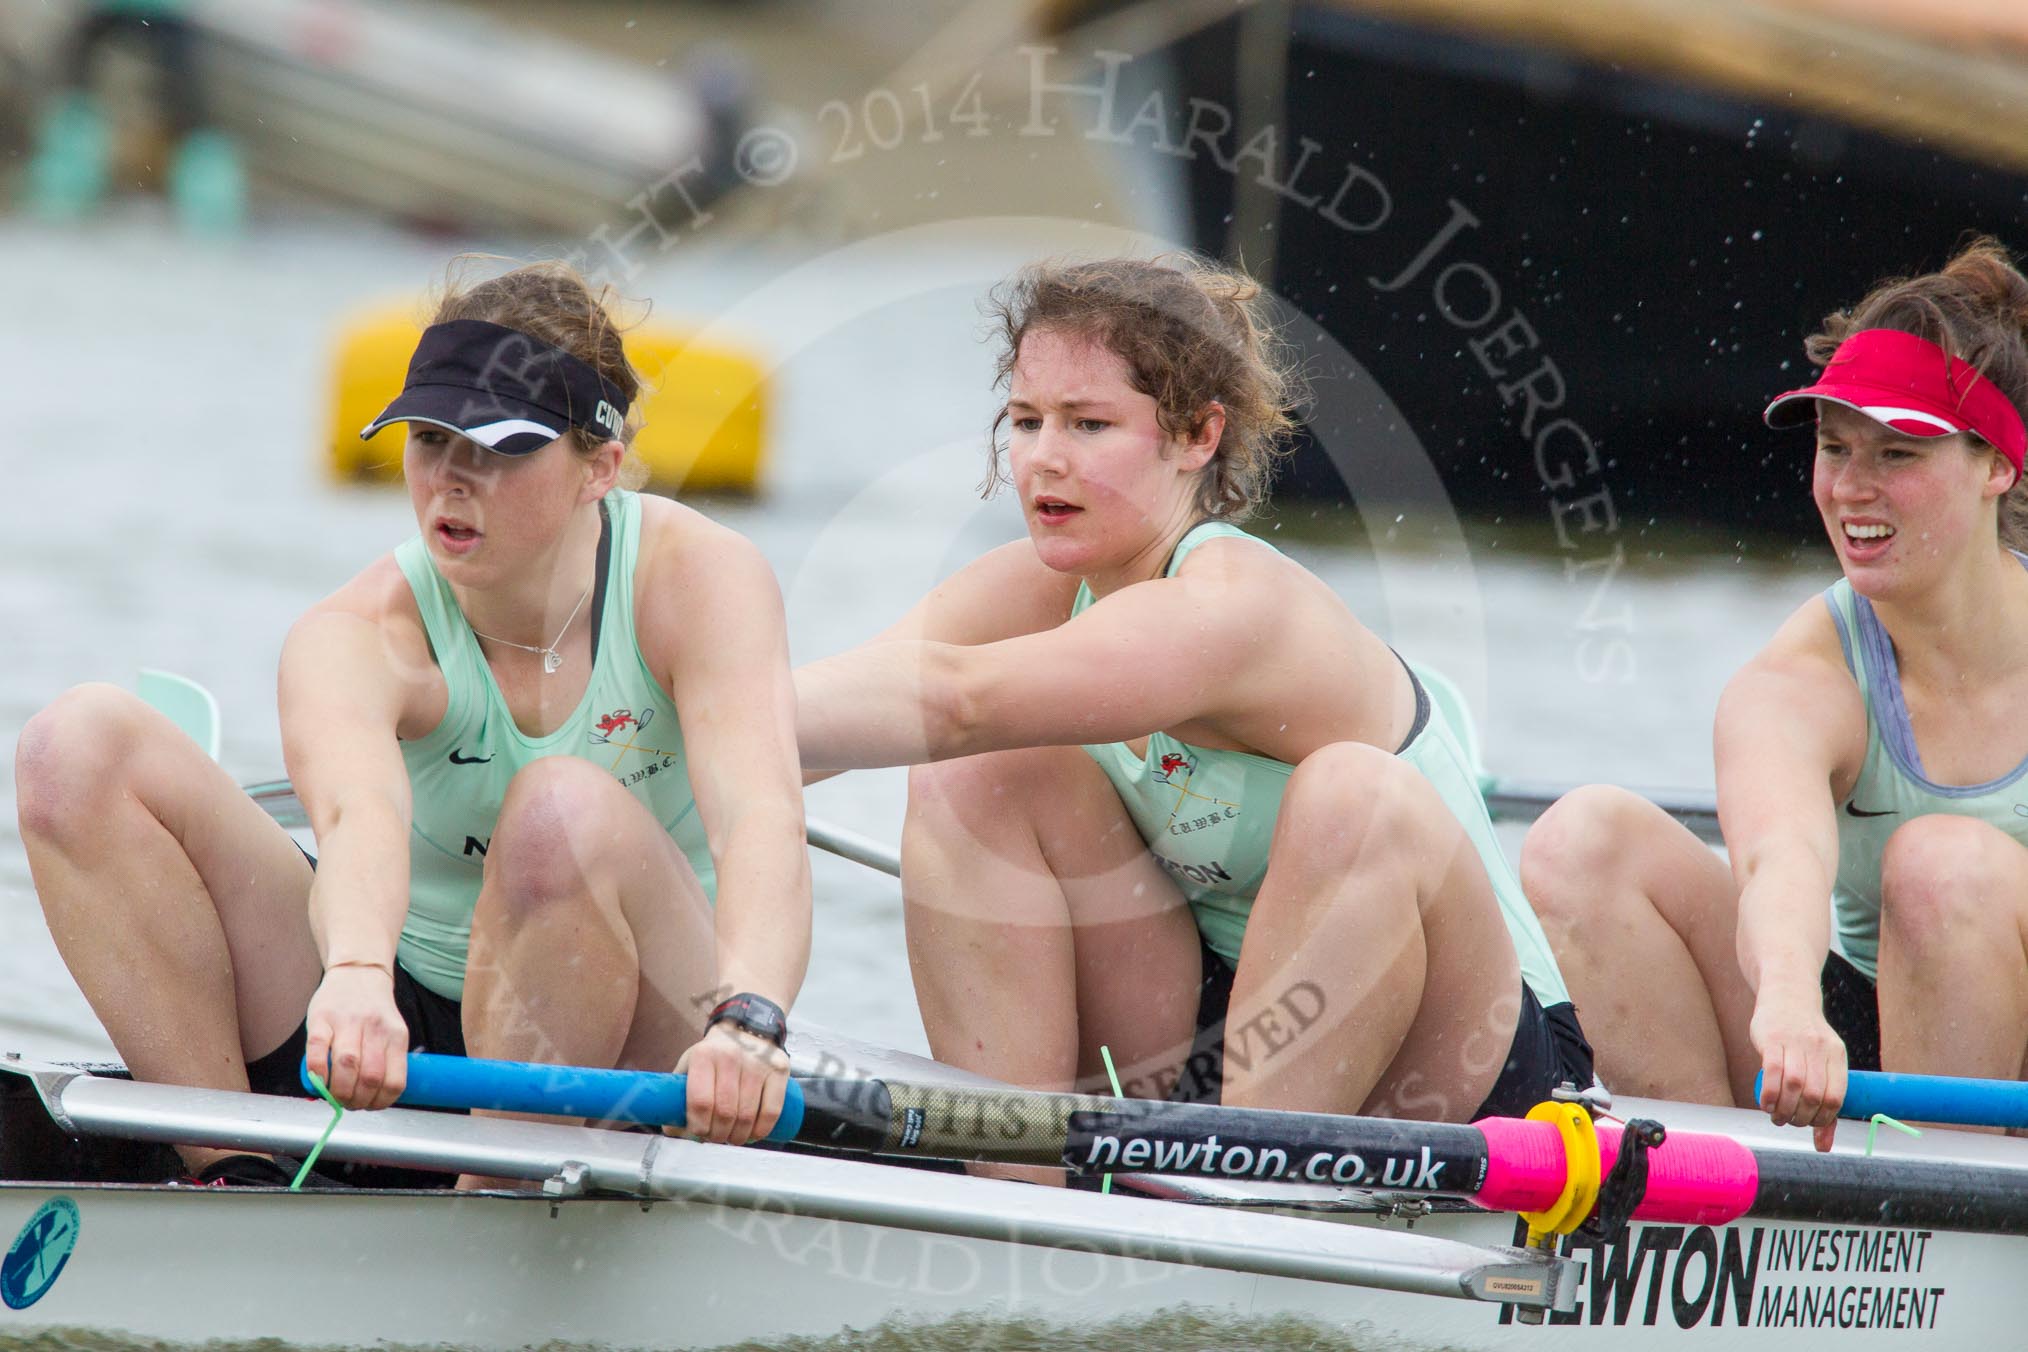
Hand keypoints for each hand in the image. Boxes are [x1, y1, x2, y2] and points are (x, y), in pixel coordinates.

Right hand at [303, 965, 410, 1110]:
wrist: (358, 972)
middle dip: (357, 1101)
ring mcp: (347, 1022)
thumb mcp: (390, 1032)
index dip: (380, 1103)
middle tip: (348, 1103)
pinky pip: (317, 1051)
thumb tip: (370, 1099)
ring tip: (334, 1096)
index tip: (369, 1106)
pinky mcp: (321, 1019)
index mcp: (396, 1036)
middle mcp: (375, 1029)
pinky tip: (319, 1080)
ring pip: (346, 1066)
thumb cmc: (373, 1011)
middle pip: (370, 1077)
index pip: (394, 1081)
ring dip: (338, 1091)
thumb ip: (384, 1061)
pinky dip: (317, 1073)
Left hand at [667, 1021, 789, 1144]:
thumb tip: (673, 1130)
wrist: (745, 1029)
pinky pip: (771, 1111)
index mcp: (704, 1056)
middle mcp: (731, 1057)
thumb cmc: (714, 1055)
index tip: (699, 1132)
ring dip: (738, 1136)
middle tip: (716, 1137)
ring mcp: (758, 1064)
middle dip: (718, 1135)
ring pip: (747, 1116)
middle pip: (725, 1113)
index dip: (699, 1126)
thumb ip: (679, 1097)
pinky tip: (753, 1133)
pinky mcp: (778, 1070)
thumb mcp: (690, 1065)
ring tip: (732, 1137)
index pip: (700, 1102)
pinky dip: (761, 1130)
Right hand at [1750, 987, 1847, 1151]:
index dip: (1823, 1119)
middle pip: (1814, 1095)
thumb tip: (1824, 1148)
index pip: (1836, 1097)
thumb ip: (1824, 1103)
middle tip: (1790, 1122)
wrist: (1787, 996)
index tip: (1810, 1124)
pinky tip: (1765, 1103)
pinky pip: (1772, 1071)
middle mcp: (1818, 1048)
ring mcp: (1794, 1042)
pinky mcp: (1771, 1039)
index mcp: (1836, 1055)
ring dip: (1783, 1109)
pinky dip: (1768, 1094)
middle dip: (1801, 1117)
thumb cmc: (1805, 1038)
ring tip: (1776, 1116)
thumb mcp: (1822, 1064)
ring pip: (1793, 1085)